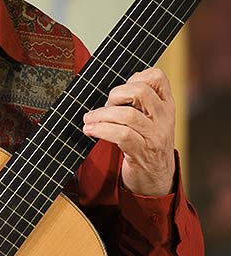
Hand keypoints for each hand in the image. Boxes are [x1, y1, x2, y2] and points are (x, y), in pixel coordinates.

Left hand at [82, 67, 175, 196]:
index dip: (135, 77)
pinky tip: (90, 130)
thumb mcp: (151, 120)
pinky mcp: (142, 152)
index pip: (157, 77)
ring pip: (128, 115)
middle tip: (105, 106)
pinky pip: (121, 135)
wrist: (157, 178)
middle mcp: (164, 118)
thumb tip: (111, 91)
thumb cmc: (147, 144)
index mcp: (166, 105)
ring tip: (89, 120)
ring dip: (102, 115)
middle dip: (116, 94)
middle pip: (140, 91)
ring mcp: (155, 136)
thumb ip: (139, 103)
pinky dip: (101, 130)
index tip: (122, 90)